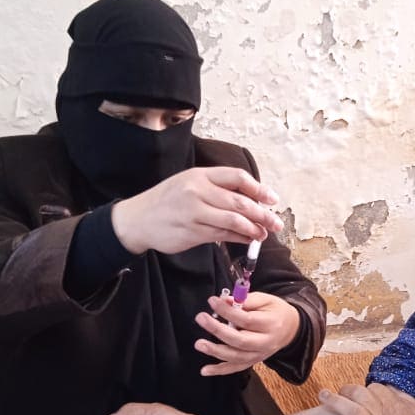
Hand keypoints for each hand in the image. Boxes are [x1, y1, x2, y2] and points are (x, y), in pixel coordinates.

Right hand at [111, 166, 282, 255]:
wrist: (137, 220)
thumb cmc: (167, 201)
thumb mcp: (189, 184)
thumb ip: (216, 188)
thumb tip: (251, 198)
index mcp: (200, 175)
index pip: (237, 177)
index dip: (258, 188)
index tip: (272, 199)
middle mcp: (198, 191)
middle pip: (240, 201)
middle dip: (262, 213)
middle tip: (276, 222)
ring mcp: (194, 212)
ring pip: (233, 220)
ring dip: (253, 228)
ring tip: (263, 234)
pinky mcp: (192, 232)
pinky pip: (222, 234)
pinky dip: (239, 237)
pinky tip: (248, 239)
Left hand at [194, 292, 300, 375]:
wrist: (290, 329)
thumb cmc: (275, 311)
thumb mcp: (266, 300)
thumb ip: (246, 300)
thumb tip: (225, 301)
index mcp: (271, 324)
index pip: (246, 320)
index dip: (227, 311)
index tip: (213, 301)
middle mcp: (265, 343)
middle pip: (240, 340)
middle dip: (218, 330)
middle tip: (201, 318)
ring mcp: (259, 355)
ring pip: (236, 357)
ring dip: (215, 351)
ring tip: (199, 344)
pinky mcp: (253, 362)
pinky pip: (235, 368)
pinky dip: (219, 370)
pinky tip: (205, 370)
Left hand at [317, 383, 414, 414]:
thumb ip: (407, 402)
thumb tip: (395, 392)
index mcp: (398, 406)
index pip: (376, 389)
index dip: (365, 390)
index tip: (358, 393)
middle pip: (361, 395)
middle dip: (346, 391)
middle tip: (336, 393)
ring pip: (353, 412)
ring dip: (335, 402)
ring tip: (322, 396)